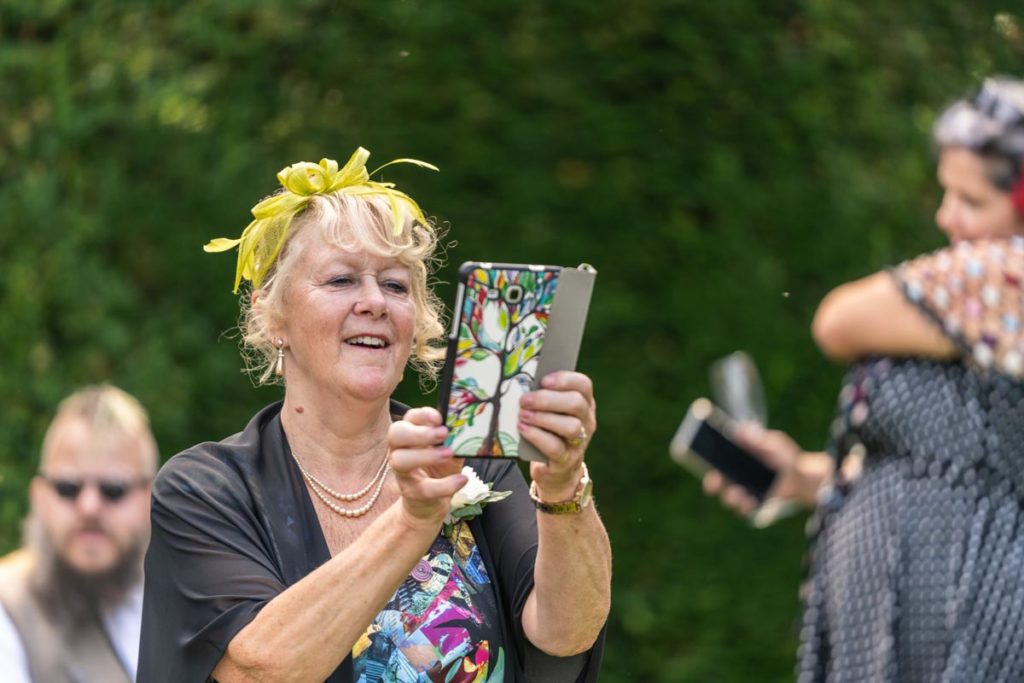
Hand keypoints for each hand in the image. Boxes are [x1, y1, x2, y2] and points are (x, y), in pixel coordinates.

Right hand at [388, 407, 466, 528]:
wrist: (430, 505)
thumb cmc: (440, 470)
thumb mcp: (449, 450)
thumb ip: (456, 439)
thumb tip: (469, 429)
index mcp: (411, 434)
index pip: (409, 417)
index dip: (422, 415)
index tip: (439, 417)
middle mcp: (400, 450)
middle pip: (396, 434)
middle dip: (419, 432)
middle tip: (443, 433)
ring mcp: (403, 473)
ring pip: (401, 460)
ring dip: (426, 455)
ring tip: (449, 453)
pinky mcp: (413, 494)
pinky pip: (425, 489)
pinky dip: (446, 485)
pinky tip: (462, 479)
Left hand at [519, 371, 596, 501]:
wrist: (556, 470)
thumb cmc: (550, 432)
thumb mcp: (552, 412)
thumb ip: (545, 397)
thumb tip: (524, 383)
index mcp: (585, 403)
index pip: (583, 385)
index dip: (564, 379)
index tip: (543, 380)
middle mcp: (587, 421)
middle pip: (576, 404)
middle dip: (547, 399)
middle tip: (525, 400)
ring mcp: (580, 442)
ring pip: (571, 426)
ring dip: (543, 418)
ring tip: (523, 415)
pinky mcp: (567, 460)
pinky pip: (555, 447)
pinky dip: (537, 436)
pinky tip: (523, 428)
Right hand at [702, 423, 827, 516]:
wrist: (802, 477)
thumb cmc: (785, 457)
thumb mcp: (774, 444)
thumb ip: (759, 439)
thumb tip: (742, 430)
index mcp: (736, 459)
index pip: (714, 461)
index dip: (704, 462)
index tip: (702, 461)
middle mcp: (735, 477)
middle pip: (716, 482)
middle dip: (712, 483)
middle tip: (715, 481)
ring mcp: (743, 492)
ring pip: (728, 498)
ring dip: (730, 497)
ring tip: (739, 494)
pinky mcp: (753, 504)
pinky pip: (743, 509)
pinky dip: (744, 508)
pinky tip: (750, 504)